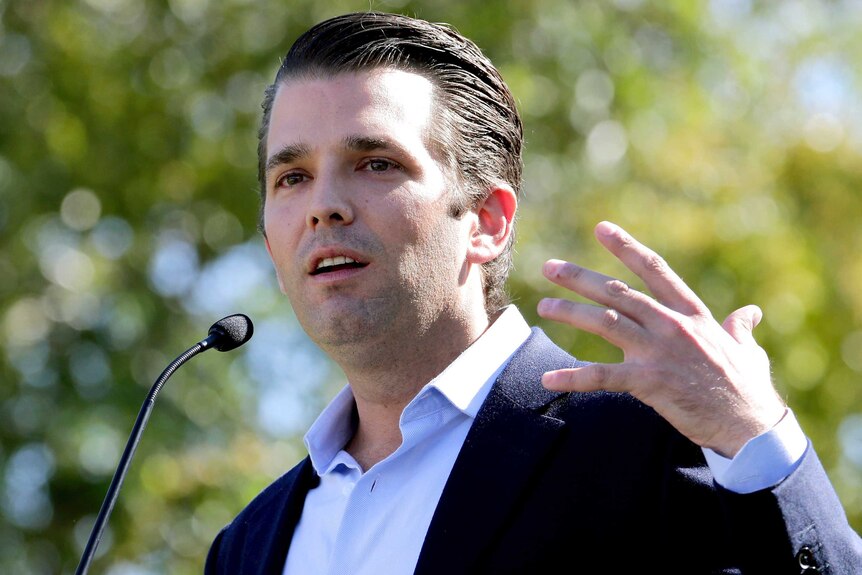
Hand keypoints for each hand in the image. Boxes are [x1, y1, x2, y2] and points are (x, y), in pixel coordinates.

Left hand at [537, 221, 785, 457]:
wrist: (750, 428)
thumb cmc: (748, 391)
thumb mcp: (747, 350)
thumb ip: (740, 328)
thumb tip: (751, 312)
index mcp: (692, 314)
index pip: (655, 270)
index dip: (626, 247)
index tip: (601, 228)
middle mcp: (672, 325)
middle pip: (618, 291)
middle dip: (580, 278)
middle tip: (550, 266)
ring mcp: (659, 352)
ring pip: (605, 322)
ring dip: (570, 312)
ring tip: (543, 306)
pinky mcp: (649, 382)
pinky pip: (602, 376)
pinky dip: (573, 376)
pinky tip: (548, 378)